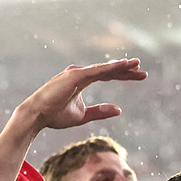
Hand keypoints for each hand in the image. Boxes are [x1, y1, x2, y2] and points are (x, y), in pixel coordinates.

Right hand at [18, 58, 146, 131]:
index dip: (123, 76)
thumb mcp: (83, 116)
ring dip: (120, 66)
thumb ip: (100, 112)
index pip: (107, 75)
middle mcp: (80, 73)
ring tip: (136, 64)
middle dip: (126, 69)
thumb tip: (119, 110)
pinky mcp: (74, 76)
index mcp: (82, 81)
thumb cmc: (54, 116)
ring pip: (103, 68)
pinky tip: (122, 66)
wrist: (37, 116)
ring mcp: (76, 73)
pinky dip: (109, 68)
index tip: (139, 76)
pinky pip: (96, 71)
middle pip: (108, 69)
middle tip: (142, 69)